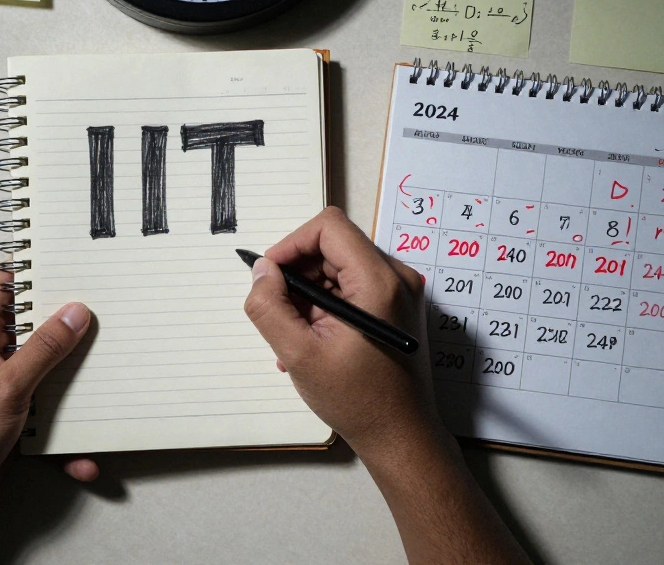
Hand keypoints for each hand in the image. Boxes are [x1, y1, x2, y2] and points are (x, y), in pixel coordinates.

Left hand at [0, 267, 97, 496]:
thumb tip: (76, 311)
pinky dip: (64, 429)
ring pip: (46, 367)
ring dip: (73, 381)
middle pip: (34, 323)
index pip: (5, 282)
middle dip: (68, 324)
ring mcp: (1, 381)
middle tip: (108, 314)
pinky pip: (46, 408)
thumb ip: (44, 348)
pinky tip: (84, 457)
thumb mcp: (6, 388)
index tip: (77, 262)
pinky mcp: (12, 411)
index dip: (37, 267)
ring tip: (109, 379)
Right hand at [242, 207, 442, 469]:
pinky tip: (310, 342)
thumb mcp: (300, 354)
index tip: (270, 274)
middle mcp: (395, 278)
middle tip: (279, 313)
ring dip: (307, 295)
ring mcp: (397, 293)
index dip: (291, 244)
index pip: (328, 228)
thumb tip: (261, 271)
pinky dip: (323, 306)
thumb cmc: (359, 400)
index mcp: (378, 282)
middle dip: (297, 275)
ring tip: (293, 337)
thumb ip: (270, 307)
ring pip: (337, 268)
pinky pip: (349, 288)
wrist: (401, 436)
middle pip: (332, 247)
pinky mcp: (393, 308)